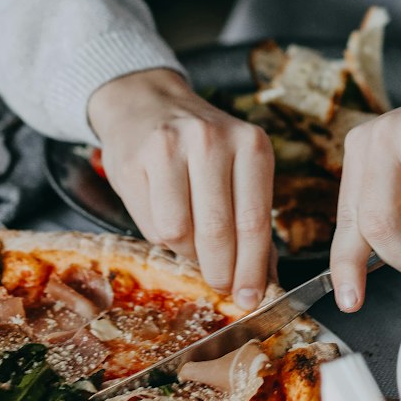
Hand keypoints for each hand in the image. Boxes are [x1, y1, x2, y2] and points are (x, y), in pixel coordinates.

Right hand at [87, 68, 273, 308]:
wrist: (146, 103)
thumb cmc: (199, 148)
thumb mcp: (237, 168)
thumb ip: (250, 218)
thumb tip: (265, 279)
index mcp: (250, 144)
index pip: (254, 220)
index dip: (252, 268)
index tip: (251, 297)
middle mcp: (212, 140)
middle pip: (218, 231)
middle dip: (221, 272)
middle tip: (221, 286)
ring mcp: (170, 147)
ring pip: (179, 232)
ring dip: (187, 254)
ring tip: (192, 246)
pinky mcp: (135, 160)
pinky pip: (150, 223)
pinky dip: (161, 238)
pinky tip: (168, 223)